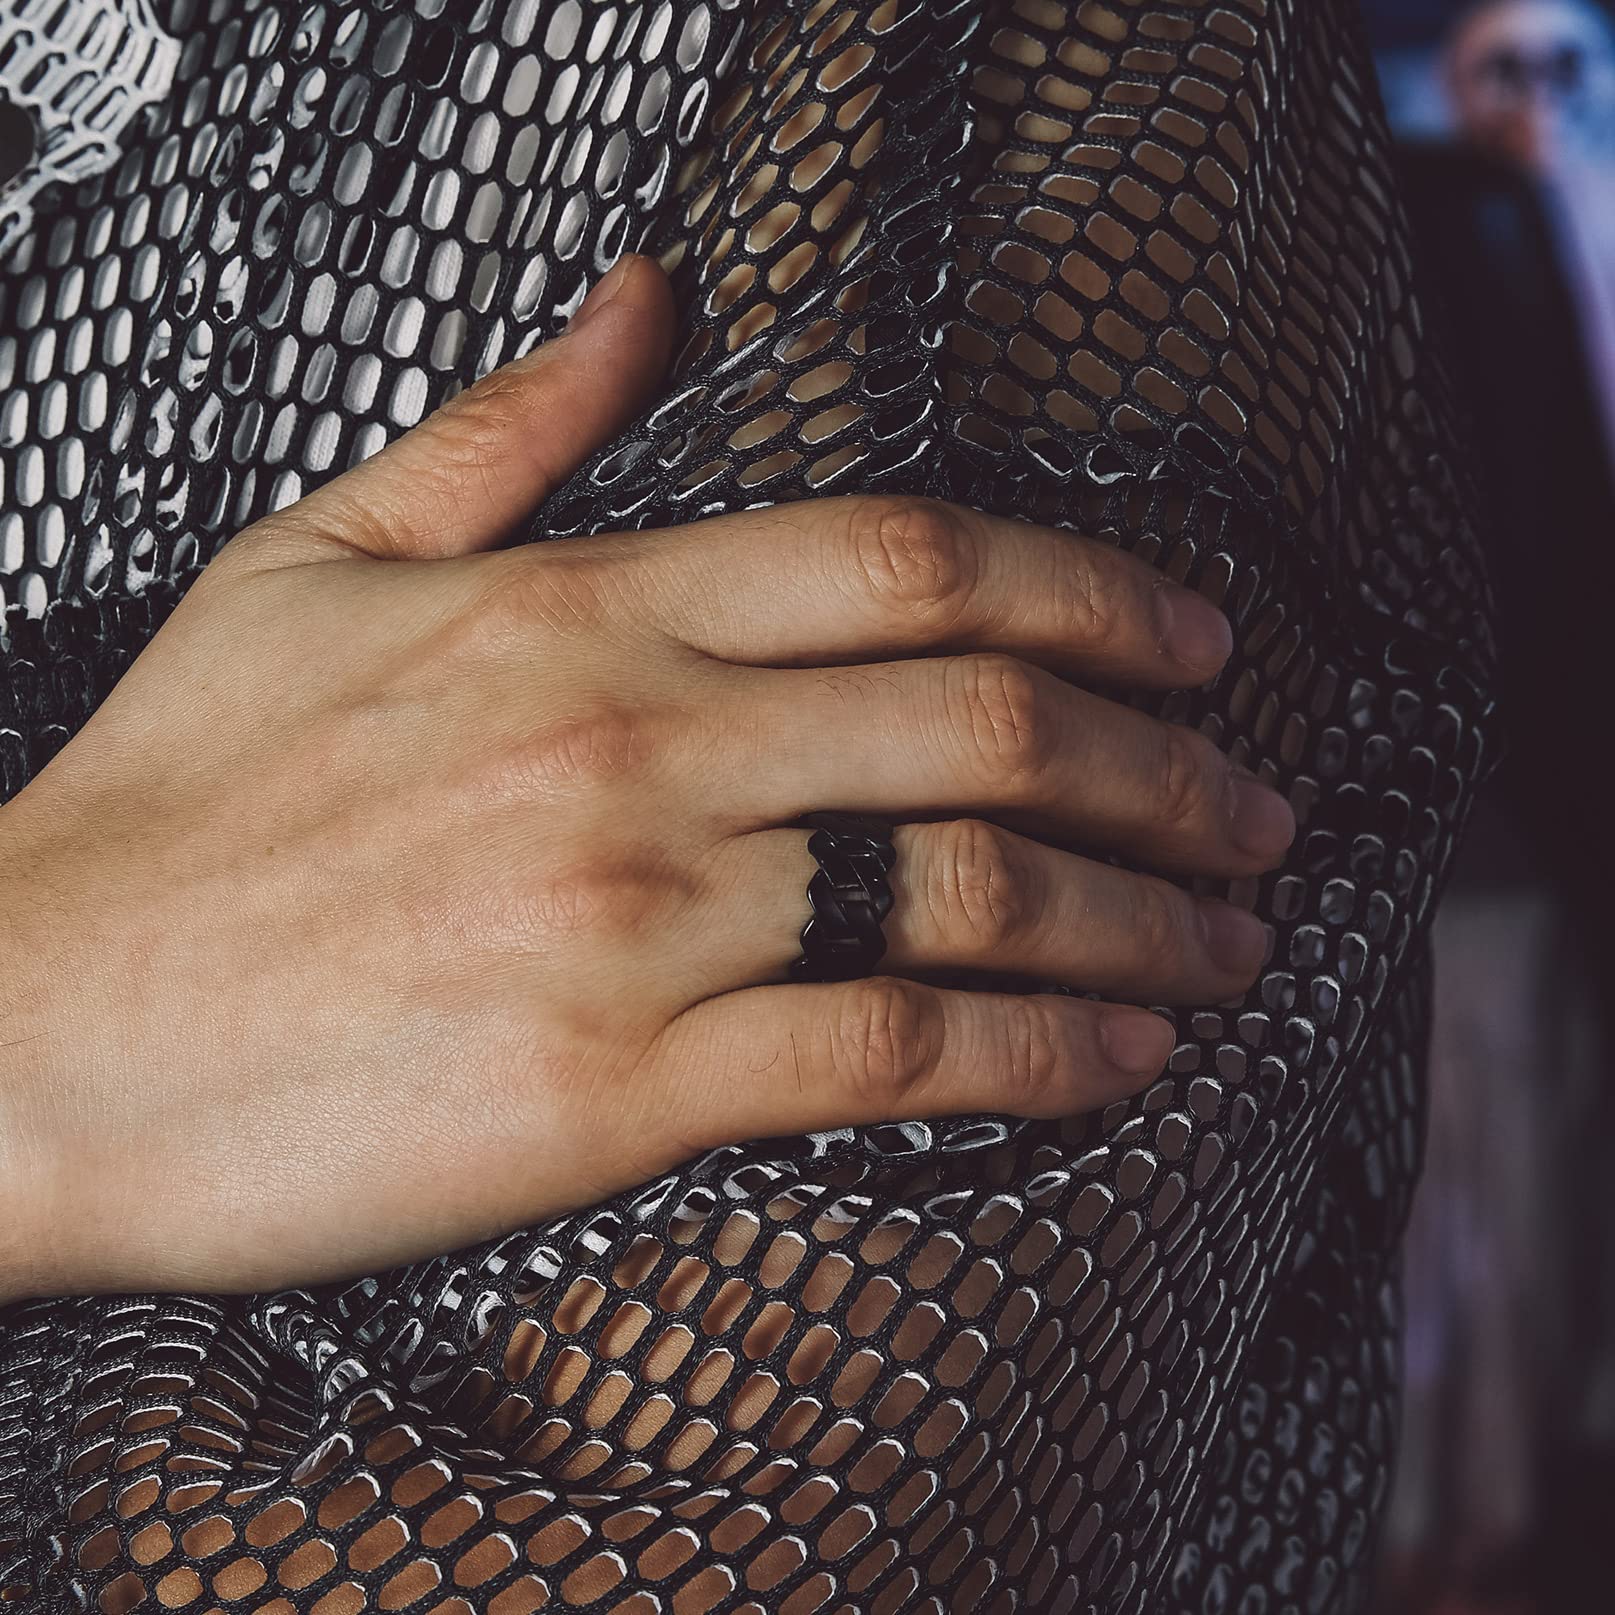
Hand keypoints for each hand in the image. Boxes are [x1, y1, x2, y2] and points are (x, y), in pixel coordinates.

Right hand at [0, 256, 1292, 1301]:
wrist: (18, 1028)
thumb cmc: (171, 812)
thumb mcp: (316, 562)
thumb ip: (512, 430)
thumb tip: (646, 297)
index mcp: (580, 605)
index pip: (911, 559)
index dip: (1094, 590)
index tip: (1195, 645)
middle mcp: (636, 741)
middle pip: (989, 723)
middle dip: (1168, 770)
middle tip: (1258, 812)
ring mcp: (637, 912)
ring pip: (973, 894)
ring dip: (1142, 923)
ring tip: (1228, 950)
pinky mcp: (618, 1084)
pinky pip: (891, 1053)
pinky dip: (1039, 1060)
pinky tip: (1118, 1066)